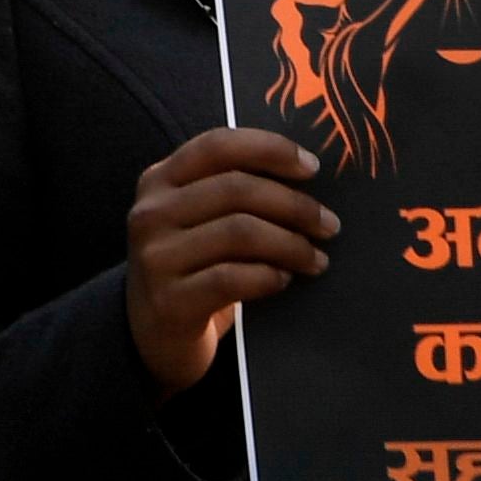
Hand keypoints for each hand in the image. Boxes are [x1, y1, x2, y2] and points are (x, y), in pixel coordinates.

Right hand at [124, 125, 333, 393]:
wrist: (152, 335)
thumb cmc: (192, 268)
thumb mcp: (198, 220)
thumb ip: (232, 193)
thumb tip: (306, 178)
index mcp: (160, 180)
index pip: (218, 145)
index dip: (270, 149)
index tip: (313, 167)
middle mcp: (151, 213)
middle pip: (236, 189)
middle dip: (294, 205)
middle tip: (329, 224)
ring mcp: (156, 258)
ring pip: (239, 232)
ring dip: (290, 244)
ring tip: (316, 258)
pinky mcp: (169, 301)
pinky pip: (231, 278)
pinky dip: (267, 276)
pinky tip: (284, 280)